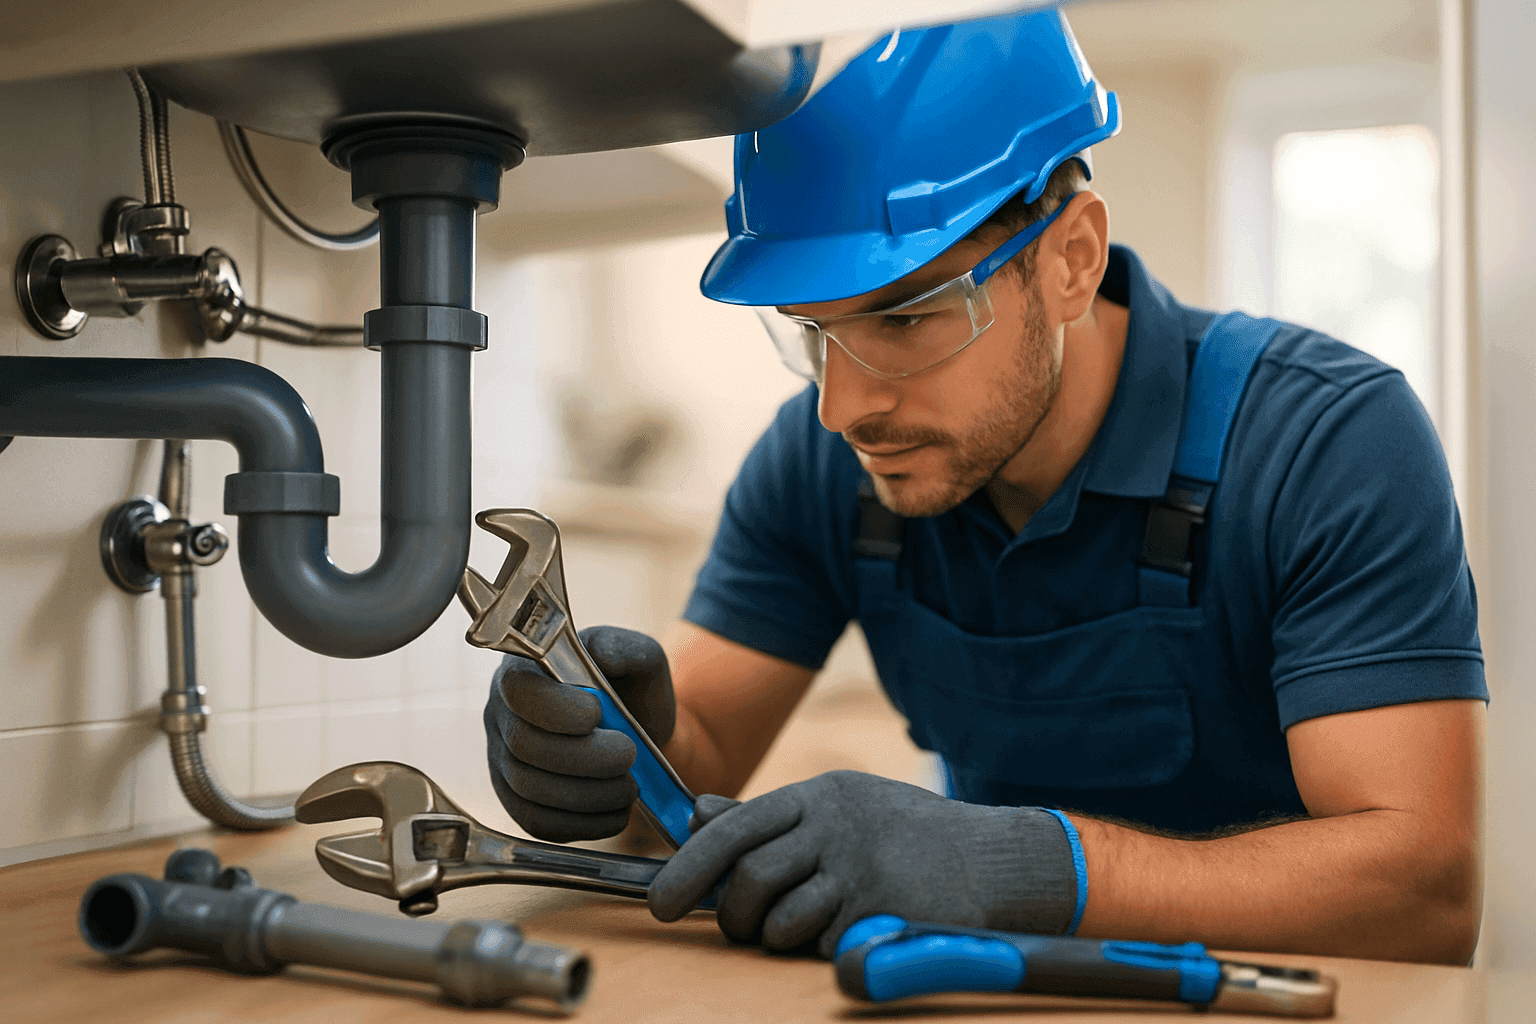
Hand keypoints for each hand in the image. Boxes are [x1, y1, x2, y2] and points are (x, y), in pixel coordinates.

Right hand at [484, 625, 675, 841]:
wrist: (638, 733)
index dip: (555, 709)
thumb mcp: (639, 657)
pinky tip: (615, 812)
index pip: (517, 690)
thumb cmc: (632, 688)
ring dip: (589, 795)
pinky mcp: (517, 801)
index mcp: (524, 669)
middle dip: (584, 758)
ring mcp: (503, 761)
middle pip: (523, 746)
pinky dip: (582, 824)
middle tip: (629, 755)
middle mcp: (502, 715)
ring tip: (630, 786)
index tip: (598, 714)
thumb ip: (625, 648)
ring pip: (530, 790)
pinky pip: (537, 823)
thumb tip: (602, 655)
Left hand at [648, 770, 1080, 957]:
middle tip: (743, 928)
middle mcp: (835, 826)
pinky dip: (824, 949)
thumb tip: (697, 816)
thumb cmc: (905, 835)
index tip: (661, 903)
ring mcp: (860, 870)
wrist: (993, 859)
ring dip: (778, 937)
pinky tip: (853, 930)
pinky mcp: (881, 912)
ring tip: (807, 927)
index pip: (733, 828)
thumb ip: (771, 818)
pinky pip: (822, 946)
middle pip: (748, 877)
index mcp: (819, 796)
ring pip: (780, 920)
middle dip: (735, 915)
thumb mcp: (840, 807)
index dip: (688, 867)